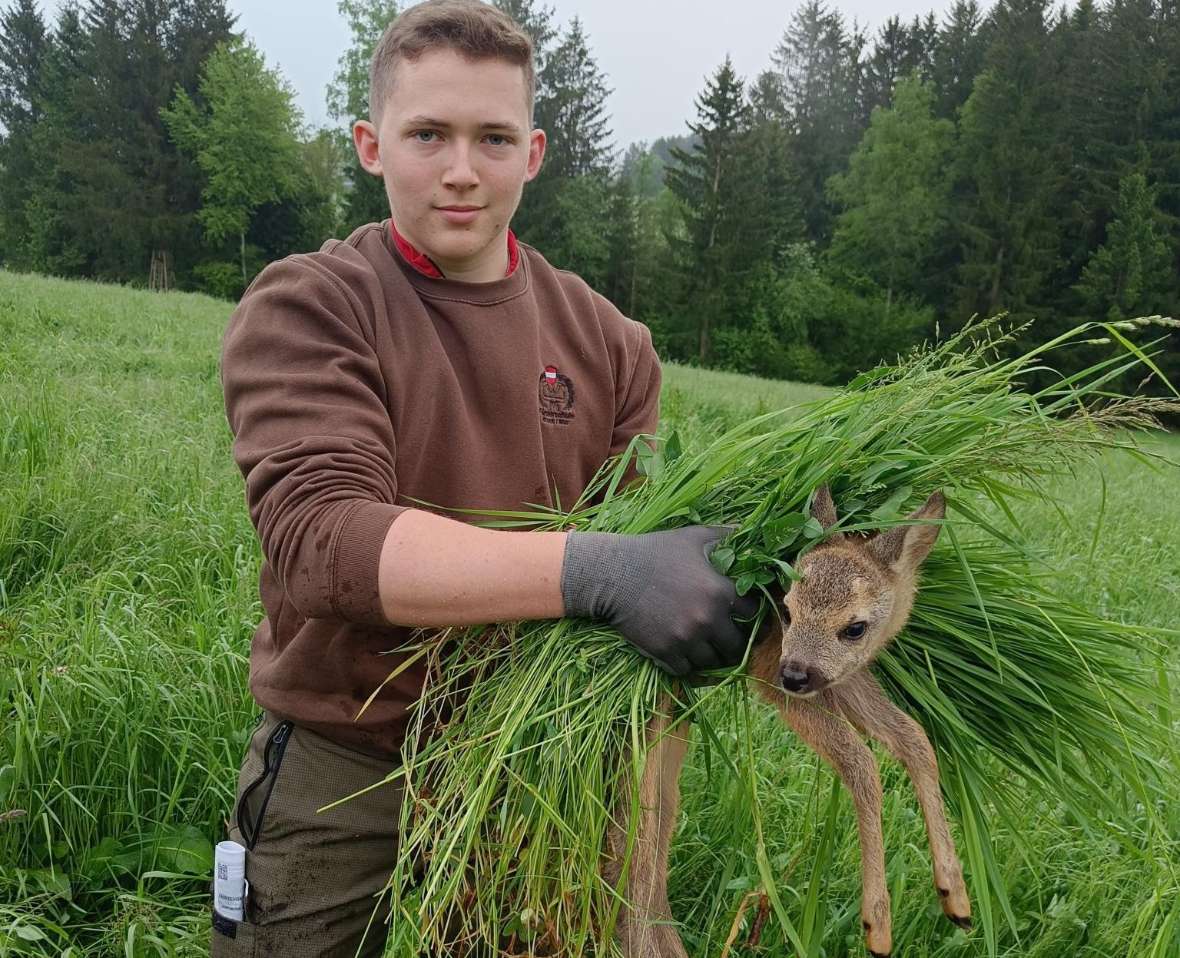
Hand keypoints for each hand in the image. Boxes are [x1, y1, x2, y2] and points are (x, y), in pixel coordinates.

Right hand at [561, 526, 760, 675]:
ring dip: (712, 655)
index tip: (740, 612)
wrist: (613, 573)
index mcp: (722, 591)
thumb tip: (749, 533)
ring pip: (713, 662)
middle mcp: (709, 619)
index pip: (753, 613)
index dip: (749, 612)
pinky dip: (687, 663)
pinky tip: (682, 650)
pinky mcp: (665, 652)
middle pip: (737, 645)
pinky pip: (687, 670)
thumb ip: (726, 536)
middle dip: (734, 640)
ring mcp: (686, 639)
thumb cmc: (655, 551)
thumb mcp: (694, 537)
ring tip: (705, 645)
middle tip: (726, 635)